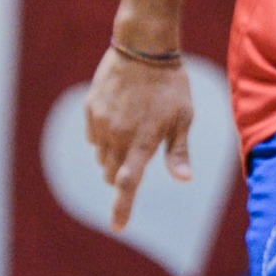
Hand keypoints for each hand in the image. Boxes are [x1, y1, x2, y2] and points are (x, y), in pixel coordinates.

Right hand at [84, 46, 193, 232]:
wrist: (143, 47)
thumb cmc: (172, 85)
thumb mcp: (183, 118)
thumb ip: (179, 151)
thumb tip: (184, 180)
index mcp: (142, 142)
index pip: (129, 185)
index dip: (122, 209)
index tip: (118, 228)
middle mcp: (118, 136)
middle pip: (113, 174)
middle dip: (122, 177)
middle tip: (138, 159)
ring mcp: (101, 123)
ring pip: (102, 157)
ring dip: (113, 157)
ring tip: (132, 133)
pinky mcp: (91, 109)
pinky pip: (93, 136)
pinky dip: (103, 138)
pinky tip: (119, 120)